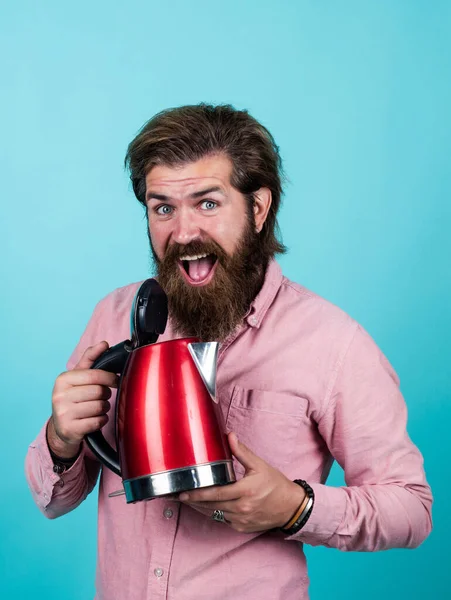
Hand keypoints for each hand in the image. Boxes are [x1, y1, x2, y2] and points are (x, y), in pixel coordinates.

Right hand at [47, 341, 118, 458]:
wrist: (61, 427)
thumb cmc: (73, 398)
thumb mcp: (78, 377)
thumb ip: (91, 358)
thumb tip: (104, 343)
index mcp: (63, 380)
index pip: (95, 375)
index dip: (110, 378)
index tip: (116, 380)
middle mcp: (60, 396)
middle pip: (99, 391)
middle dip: (106, 394)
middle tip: (102, 396)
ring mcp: (64, 414)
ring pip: (100, 407)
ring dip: (104, 408)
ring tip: (96, 408)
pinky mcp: (70, 429)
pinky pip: (98, 421)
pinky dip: (101, 420)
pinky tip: (94, 419)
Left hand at [179, 432, 305, 532]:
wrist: (290, 507)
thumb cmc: (275, 484)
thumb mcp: (259, 465)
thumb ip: (241, 451)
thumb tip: (229, 435)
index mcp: (244, 491)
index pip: (215, 494)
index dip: (197, 494)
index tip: (182, 493)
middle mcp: (241, 508)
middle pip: (210, 506)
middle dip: (193, 501)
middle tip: (177, 496)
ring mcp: (240, 520)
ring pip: (214, 515)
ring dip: (200, 508)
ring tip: (187, 500)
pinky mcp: (241, 527)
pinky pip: (222, 520)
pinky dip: (213, 513)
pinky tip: (206, 506)